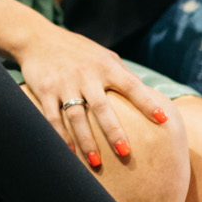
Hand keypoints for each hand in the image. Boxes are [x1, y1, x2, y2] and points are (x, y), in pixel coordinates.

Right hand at [10, 22, 171, 162]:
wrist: (38, 38)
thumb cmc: (78, 51)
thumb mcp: (103, 56)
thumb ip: (123, 73)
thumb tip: (149, 95)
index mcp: (105, 66)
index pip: (130, 85)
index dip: (147, 102)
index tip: (163, 119)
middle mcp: (86, 75)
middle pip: (102, 107)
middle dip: (113, 131)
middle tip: (125, 153)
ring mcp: (64, 83)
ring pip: (76, 116)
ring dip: (87, 140)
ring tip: (96, 162)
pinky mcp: (45, 90)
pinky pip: (53, 117)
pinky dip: (61, 136)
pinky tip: (69, 152)